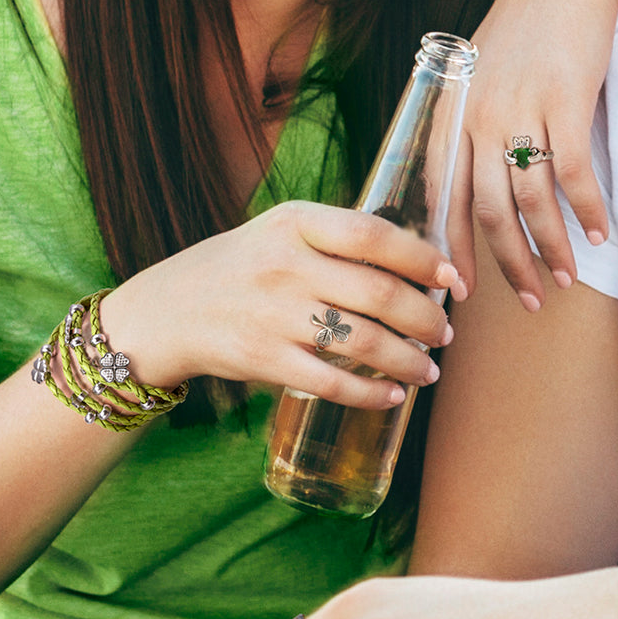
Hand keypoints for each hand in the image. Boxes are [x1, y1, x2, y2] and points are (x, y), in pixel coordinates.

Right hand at [99, 201, 456, 410]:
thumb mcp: (282, 231)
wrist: (163, 312)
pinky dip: (370, 393)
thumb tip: (419, 260)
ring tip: (429, 368)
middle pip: (379, 293)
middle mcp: (285, 264)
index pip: (373, 233)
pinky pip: (330, 381)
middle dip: (426, 318)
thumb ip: (337, 238)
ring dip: (408, 360)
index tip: (454, 278)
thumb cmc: (242, 266)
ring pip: (363, 342)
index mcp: (295, 222)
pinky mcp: (261, 359)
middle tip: (446, 333)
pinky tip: (393, 396)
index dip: (422, 257)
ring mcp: (272, 314)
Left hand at [452, 0, 617, 308]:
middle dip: (508, 265)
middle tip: (528, 301)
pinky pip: (574, 175)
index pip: (443, 195)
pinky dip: (589, 210)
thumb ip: (474, 118)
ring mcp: (521, 109)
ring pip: (532, 202)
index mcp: (454, 110)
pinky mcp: (566, 103)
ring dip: (553, 248)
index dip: (452, 248)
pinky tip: (601, 233)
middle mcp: (479, 115)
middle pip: (488, 211)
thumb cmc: (527, 22)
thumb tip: (478, 176)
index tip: (460, 290)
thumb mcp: (481, 68)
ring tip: (567, 279)